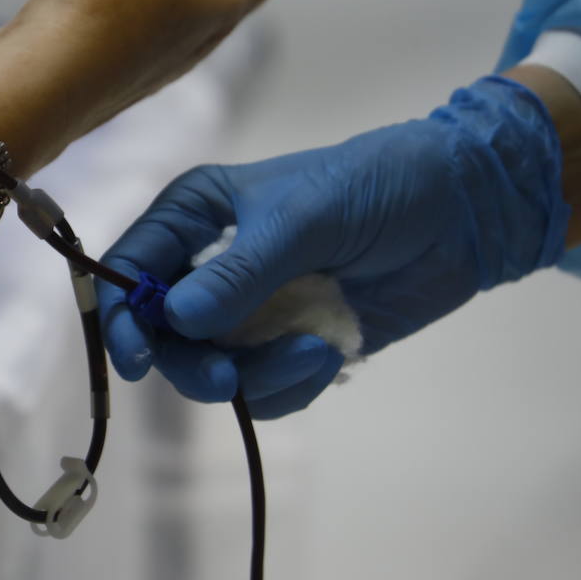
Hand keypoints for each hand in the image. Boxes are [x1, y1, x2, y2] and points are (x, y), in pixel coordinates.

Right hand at [96, 76, 571, 417]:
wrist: (459, 212)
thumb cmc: (374, 186)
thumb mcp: (302, 218)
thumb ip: (239, 272)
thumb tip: (177, 320)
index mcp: (194, 217)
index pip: (129, 270)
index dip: (121, 316)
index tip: (137, 357)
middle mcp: (209, 267)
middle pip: (163, 337)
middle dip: (192, 364)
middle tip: (226, 379)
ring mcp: (250, 312)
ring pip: (214, 373)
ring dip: (258, 376)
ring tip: (314, 352)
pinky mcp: (289, 348)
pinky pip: (263, 393)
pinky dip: (291, 387)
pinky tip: (329, 354)